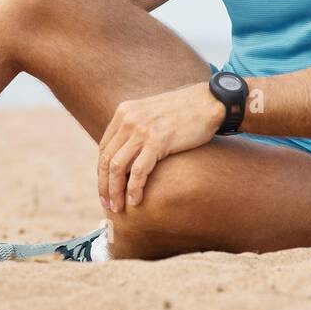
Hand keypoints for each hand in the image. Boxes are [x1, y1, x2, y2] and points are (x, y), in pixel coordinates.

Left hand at [97, 82, 224, 212]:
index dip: (101, 171)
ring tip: (118, 207)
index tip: (105, 189)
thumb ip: (137, 128)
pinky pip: (139, 170)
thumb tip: (129, 154)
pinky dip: (134, 188)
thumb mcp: (152, 114)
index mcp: (124, 112)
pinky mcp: (158, 141)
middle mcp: (128, 120)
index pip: (104, 147)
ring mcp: (142, 130)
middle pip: (106, 159)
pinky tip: (136, 200)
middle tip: (107, 204)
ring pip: (117, 167)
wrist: (208, 102)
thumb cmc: (185, 112)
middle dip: (104, 185)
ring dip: (115, 191)